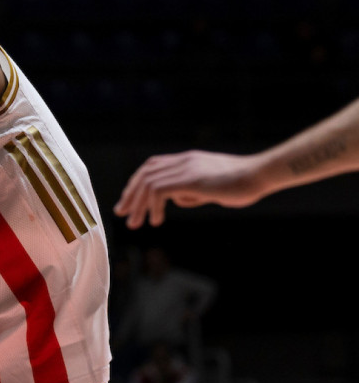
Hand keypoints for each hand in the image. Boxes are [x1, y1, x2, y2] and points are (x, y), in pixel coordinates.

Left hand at [114, 150, 262, 227]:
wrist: (260, 175)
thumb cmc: (242, 184)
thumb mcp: (211, 189)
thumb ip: (193, 192)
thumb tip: (179, 200)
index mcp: (187, 160)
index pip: (152, 167)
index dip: (137, 183)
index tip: (130, 201)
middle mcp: (183, 161)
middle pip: (145, 174)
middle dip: (130, 195)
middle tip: (122, 213)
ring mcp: (186, 168)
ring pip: (148, 183)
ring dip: (138, 204)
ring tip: (135, 223)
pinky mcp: (190, 179)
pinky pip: (159, 190)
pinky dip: (153, 206)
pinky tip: (157, 221)